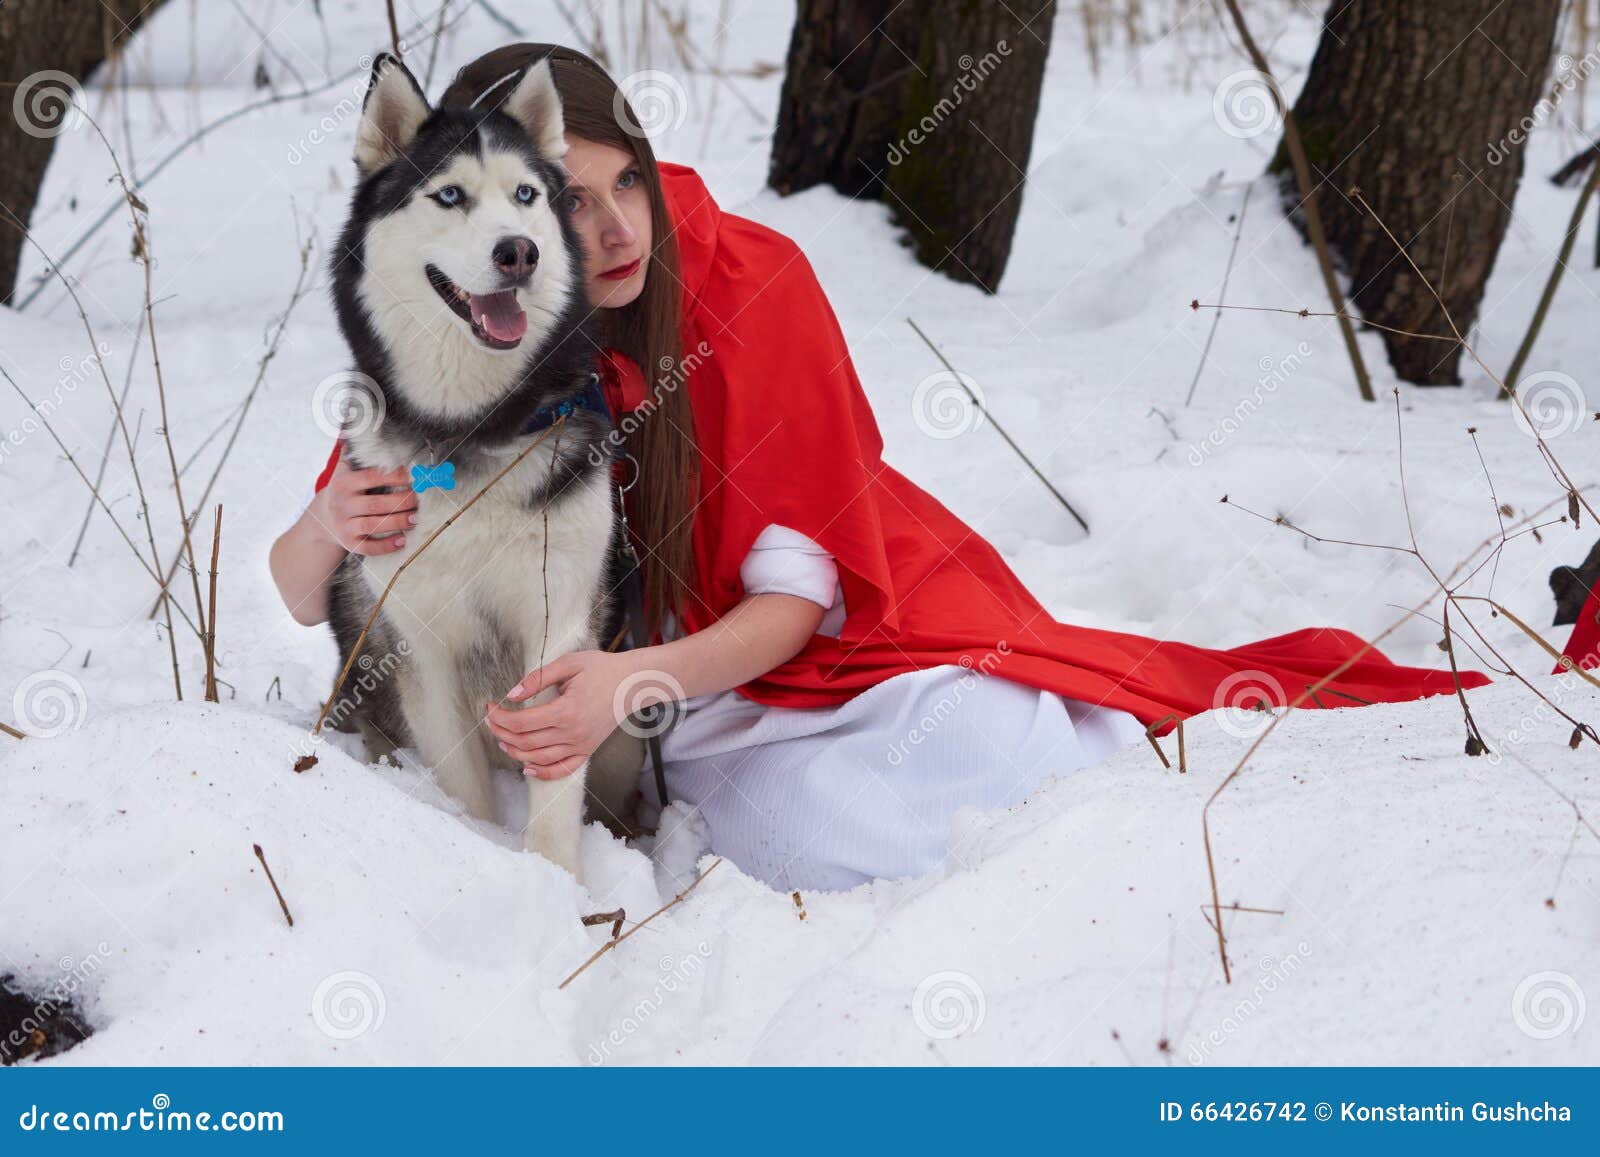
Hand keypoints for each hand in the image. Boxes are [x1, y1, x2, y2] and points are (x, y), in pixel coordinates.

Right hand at [312, 461, 416, 555]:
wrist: (321, 519)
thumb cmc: (344, 490)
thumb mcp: (344, 471)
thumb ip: (356, 454)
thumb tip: (363, 426)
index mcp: (343, 482)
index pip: (372, 477)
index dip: (396, 476)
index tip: (416, 475)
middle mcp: (341, 504)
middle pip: (376, 503)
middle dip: (402, 501)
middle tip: (420, 499)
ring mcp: (343, 525)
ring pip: (374, 525)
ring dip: (398, 522)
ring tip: (416, 518)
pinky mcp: (348, 543)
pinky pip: (369, 547)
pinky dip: (386, 546)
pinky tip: (403, 541)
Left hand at [485, 650, 655, 779]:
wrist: (633, 683)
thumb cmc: (602, 669)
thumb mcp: (569, 664)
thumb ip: (537, 679)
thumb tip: (511, 695)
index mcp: (566, 711)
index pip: (521, 723)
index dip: (499, 717)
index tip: (489, 707)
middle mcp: (572, 733)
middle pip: (525, 742)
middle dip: (501, 732)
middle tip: (491, 720)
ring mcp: (581, 745)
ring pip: (539, 759)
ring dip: (515, 753)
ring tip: (502, 740)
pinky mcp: (588, 750)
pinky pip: (562, 769)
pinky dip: (543, 773)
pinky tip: (527, 768)